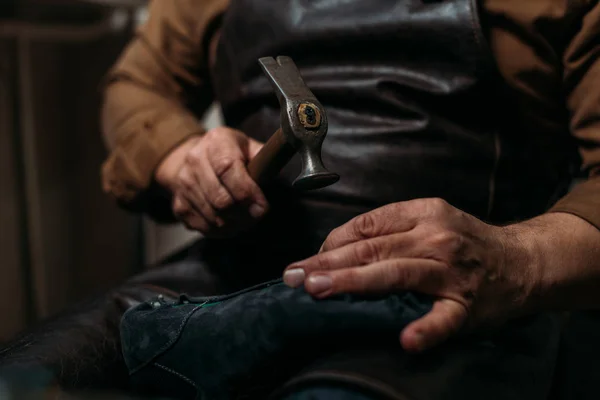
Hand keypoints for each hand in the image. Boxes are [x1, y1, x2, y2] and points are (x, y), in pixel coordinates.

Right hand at [156, 127, 267, 236]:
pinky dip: (222, 231)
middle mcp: (194, 161)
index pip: (227, 169)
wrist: (195, 159)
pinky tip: (231, 222)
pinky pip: (204, 227)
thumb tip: (274, 171)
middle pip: (221, 199)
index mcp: (215, 142)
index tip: (262, 206)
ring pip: (214, 217)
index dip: (247, 192)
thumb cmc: (229, 154)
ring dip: (235, 224)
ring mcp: (183, 184)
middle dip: (244, 213)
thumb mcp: (248, 146)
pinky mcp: (179, 206)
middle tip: (256, 214)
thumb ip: (263, 158)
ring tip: (246, 219)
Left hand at [282, 198, 540, 352]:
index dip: (332, 242)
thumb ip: (388, 229)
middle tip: (294, 276)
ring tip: (321, 290)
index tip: (306, 260)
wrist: (521, 261)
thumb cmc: (463, 241)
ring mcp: (452, 272)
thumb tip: (335, 246)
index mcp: (423, 212)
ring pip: (397, 274)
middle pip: (373, 248)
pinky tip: (406, 340)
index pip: (368, 225)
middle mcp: (435, 237)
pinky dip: (426, 329)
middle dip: (328, 262)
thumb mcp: (429, 219)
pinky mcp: (467, 305)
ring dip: (356, 283)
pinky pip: (445, 318)